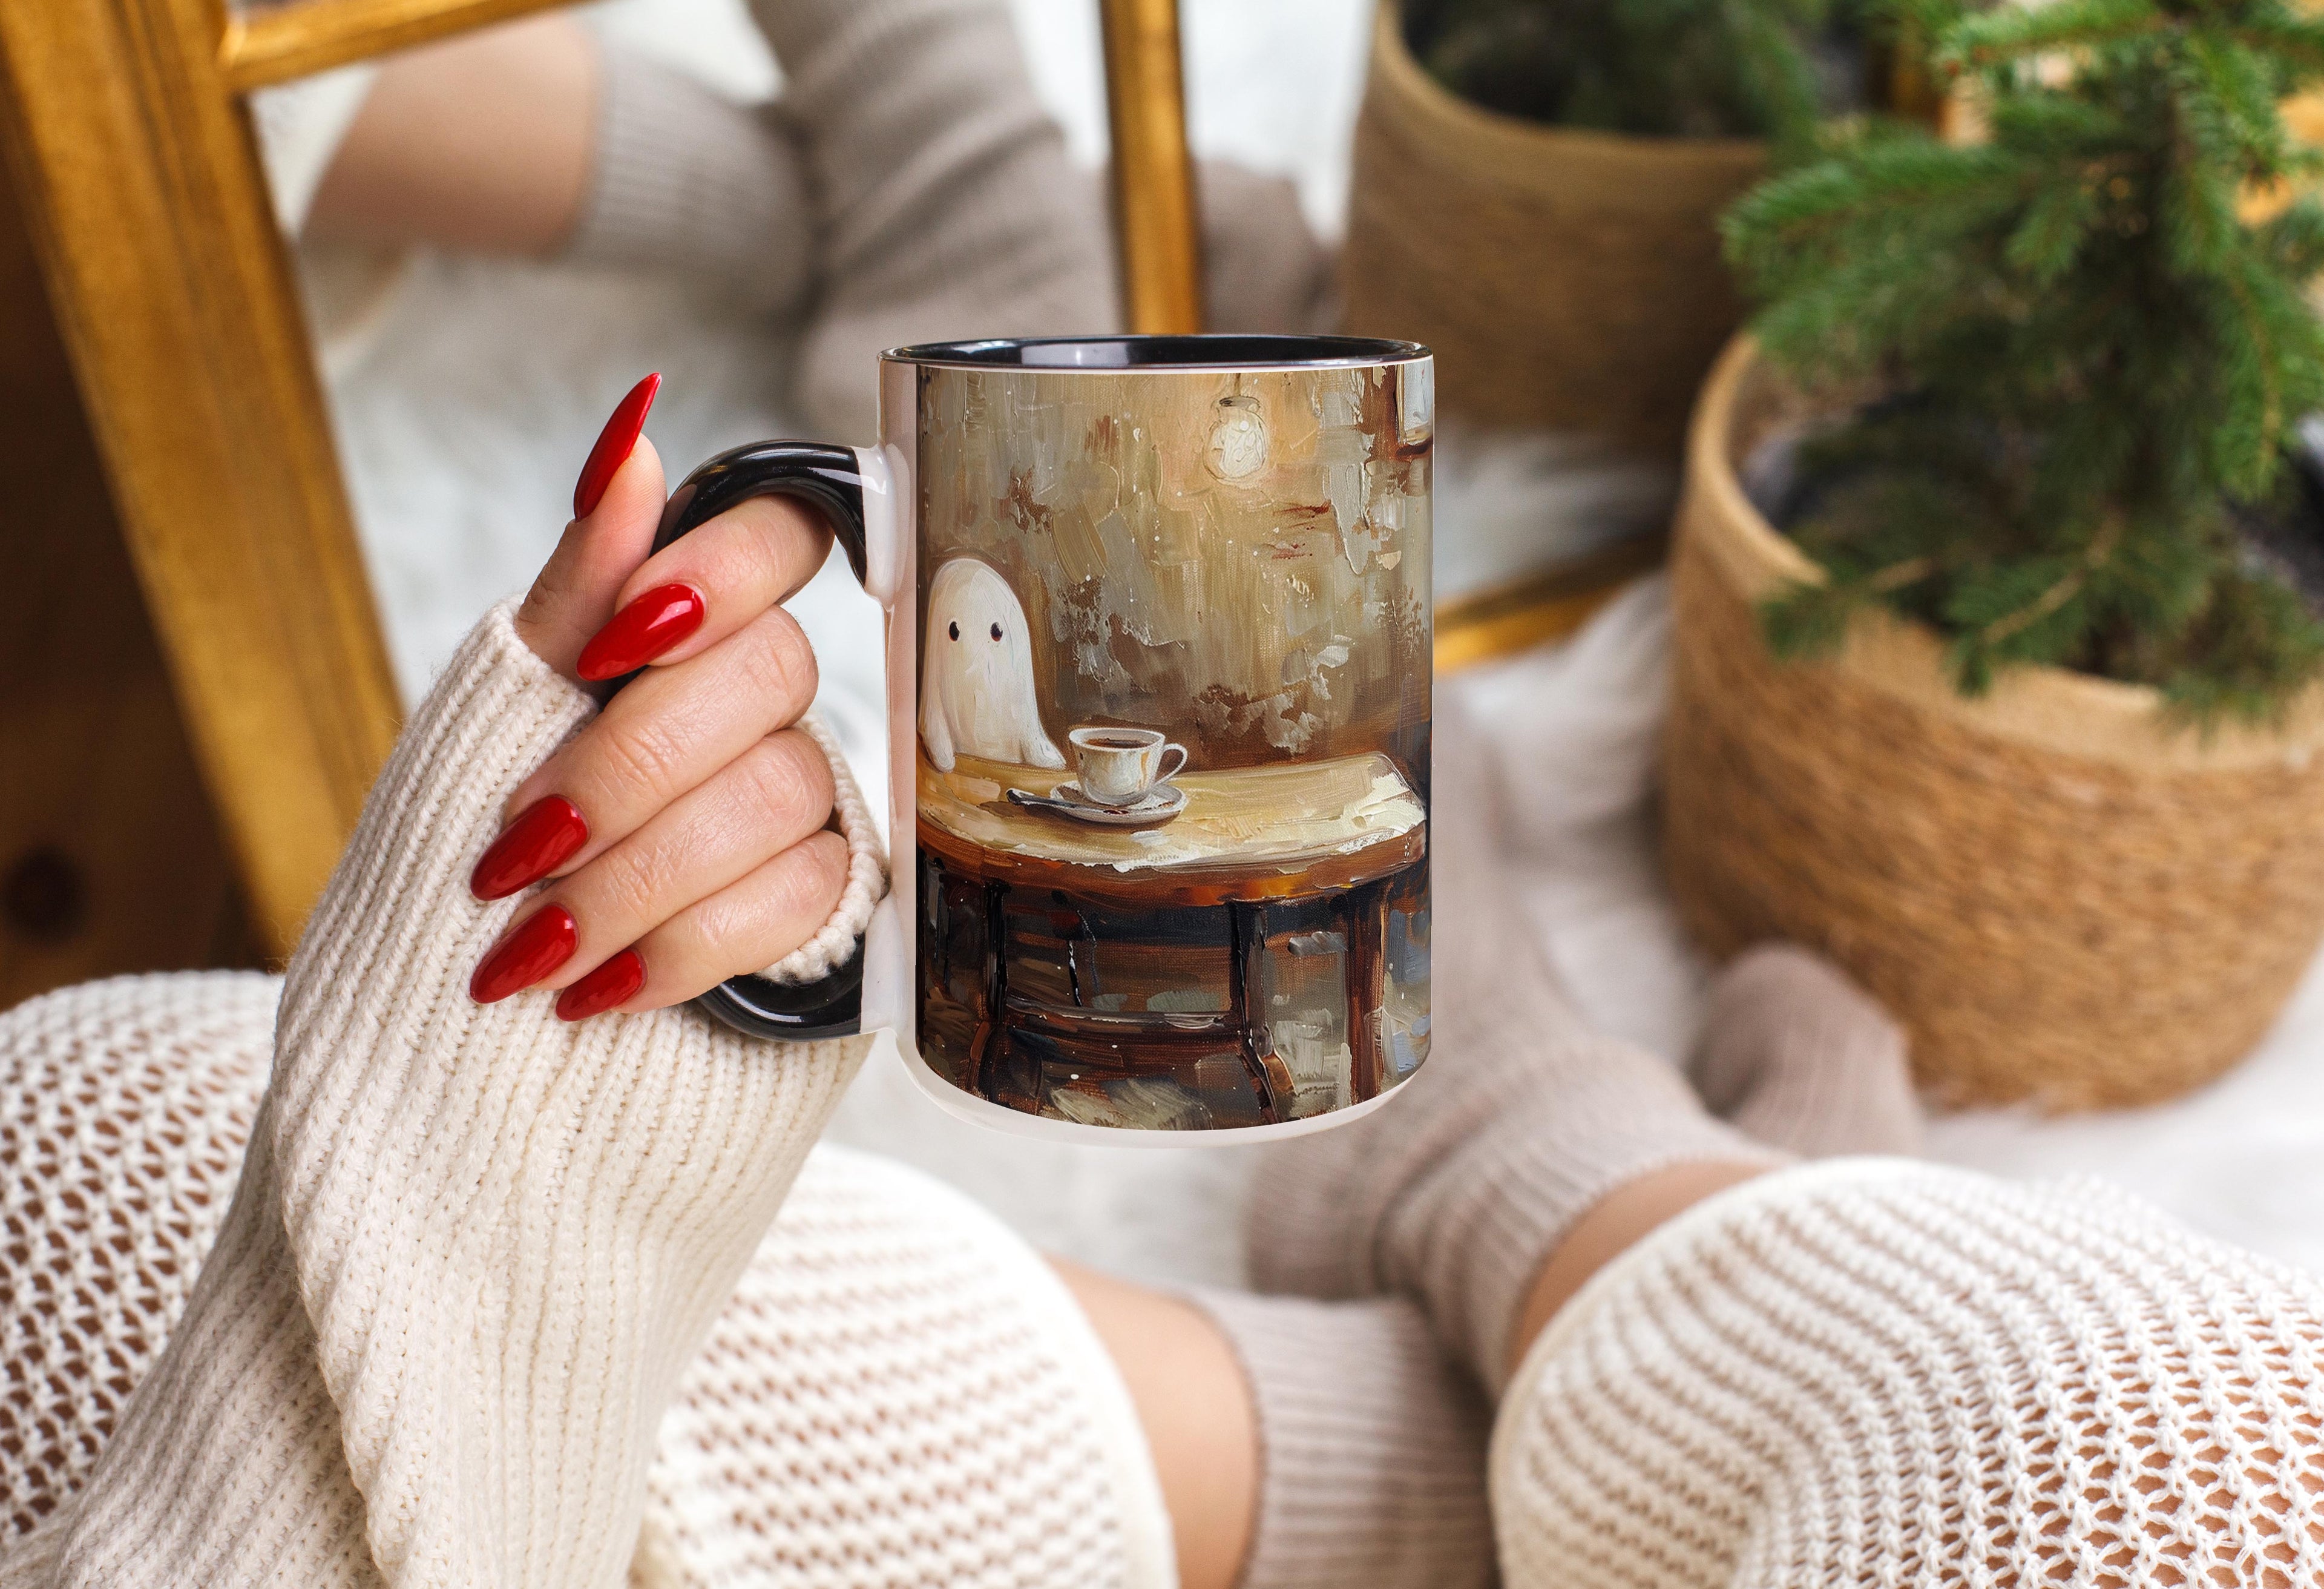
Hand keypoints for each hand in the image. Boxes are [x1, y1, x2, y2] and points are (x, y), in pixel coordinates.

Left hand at [466, 376, 850, 1020]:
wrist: (468, 982)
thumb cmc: (487, 819)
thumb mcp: (508, 693)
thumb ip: (584, 572)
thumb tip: (633, 427)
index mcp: (686, 614)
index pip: (782, 529)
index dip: (717, 572)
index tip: (611, 644)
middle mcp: (759, 691)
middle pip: (769, 674)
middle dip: (628, 768)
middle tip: (523, 842)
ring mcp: (800, 787)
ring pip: (775, 794)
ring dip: (635, 879)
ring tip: (533, 941)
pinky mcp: (820, 889)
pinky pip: (792, 898)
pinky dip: (678, 948)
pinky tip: (598, 984)